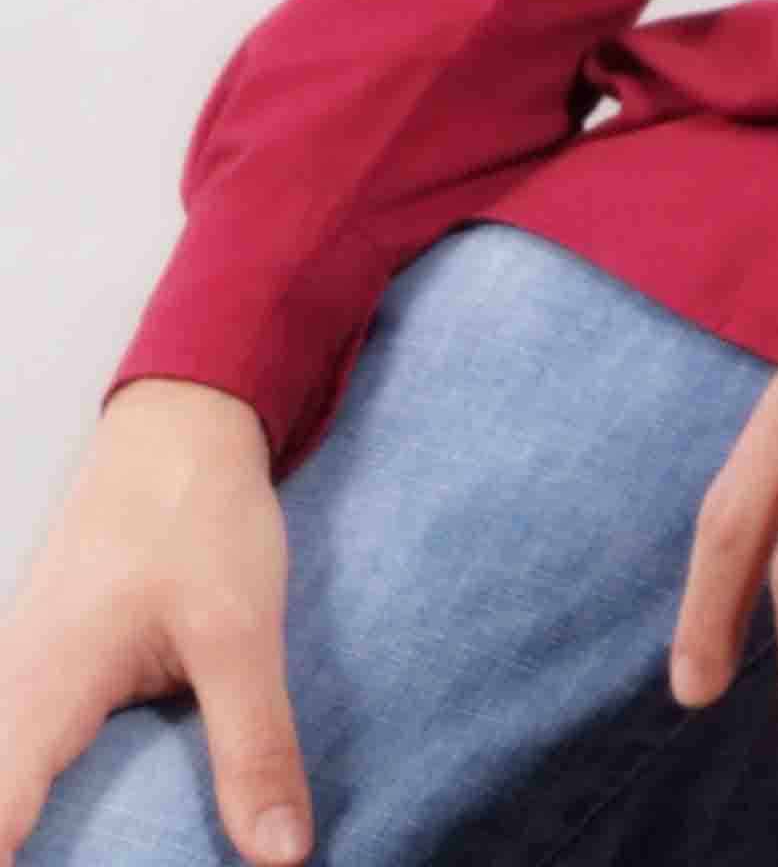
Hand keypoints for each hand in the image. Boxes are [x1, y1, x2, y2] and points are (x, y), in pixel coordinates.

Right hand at [0, 380, 311, 866]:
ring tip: (72, 850)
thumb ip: (253, 746)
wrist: (180, 422)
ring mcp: (12, 680)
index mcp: (36, 698)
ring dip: (29, 819)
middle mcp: (5, 695)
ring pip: (1, 776)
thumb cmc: (198, 514)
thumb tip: (281, 856)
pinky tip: (71, 821)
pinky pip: (16, 748)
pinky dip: (35, 791)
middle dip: (22, 846)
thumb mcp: (240, 631)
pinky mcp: (36, 670)